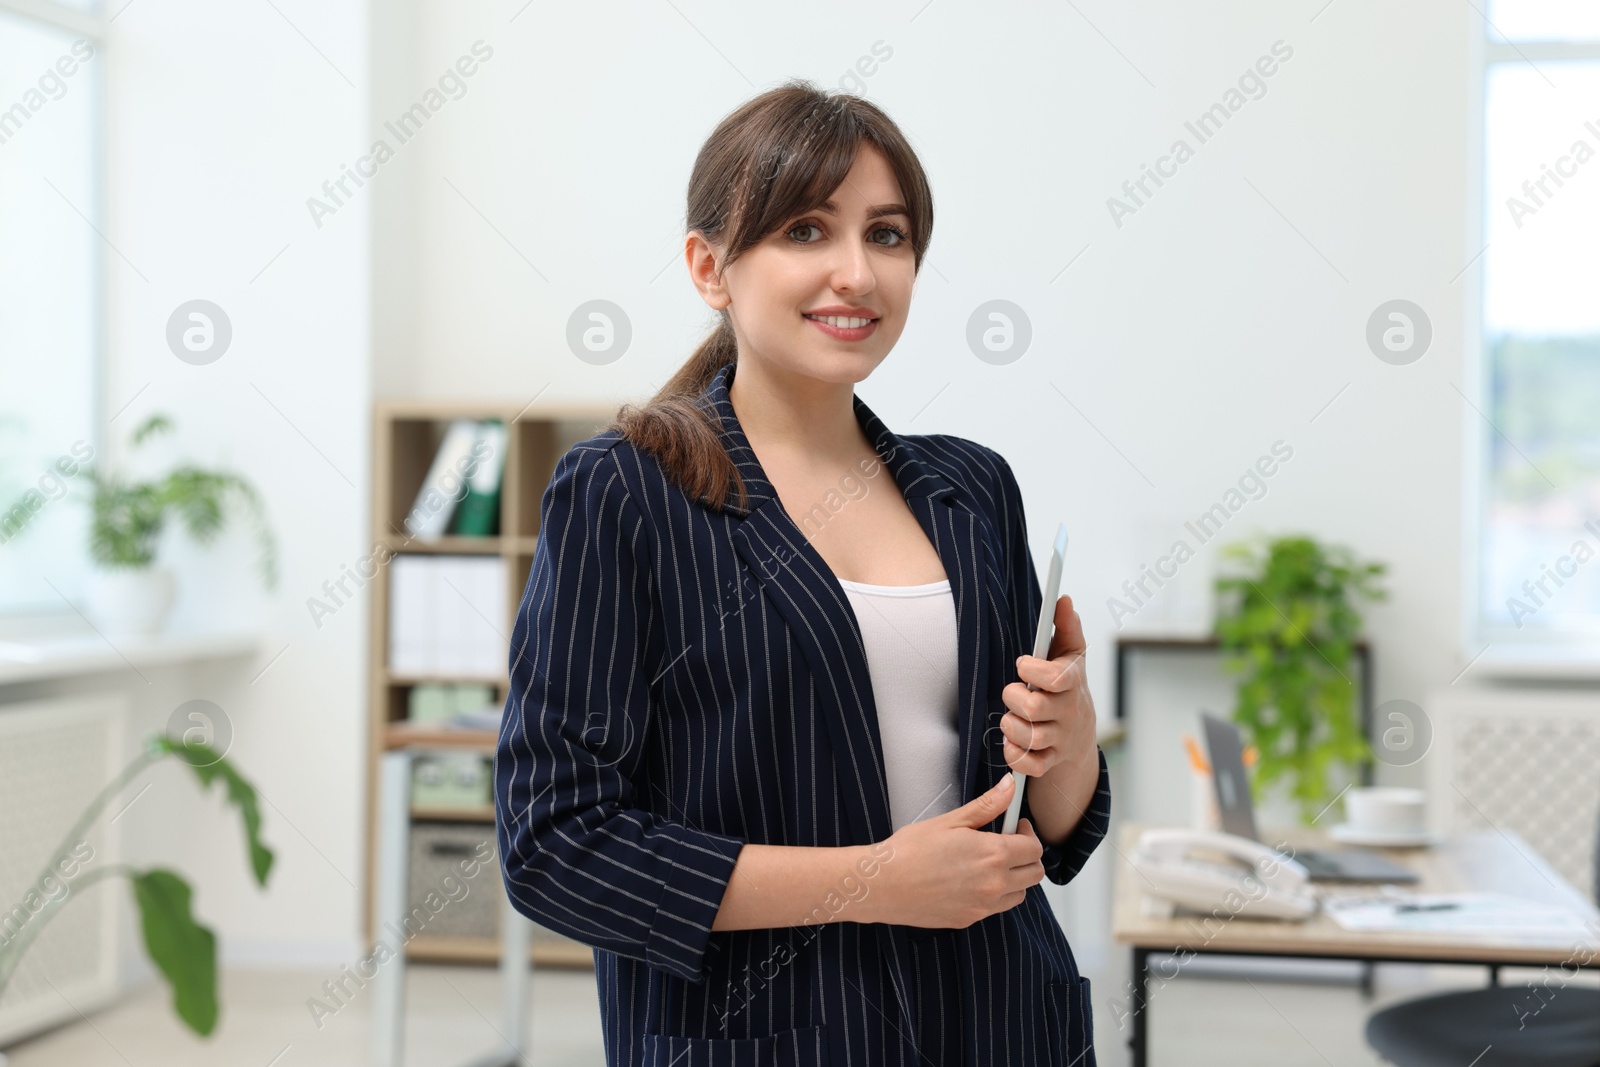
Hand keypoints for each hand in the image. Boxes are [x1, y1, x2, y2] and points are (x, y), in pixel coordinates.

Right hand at [867, 776, 1044, 928]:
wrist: (882, 884)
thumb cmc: (910, 850)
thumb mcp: (951, 821)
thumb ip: (987, 805)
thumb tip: (1009, 787)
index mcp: (993, 854)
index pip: (1034, 848)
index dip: (1028, 834)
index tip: (1016, 827)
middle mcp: (994, 884)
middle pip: (1034, 874)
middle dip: (1027, 857)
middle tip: (1008, 844)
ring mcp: (983, 906)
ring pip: (1019, 894)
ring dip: (1014, 879)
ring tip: (990, 864)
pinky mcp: (970, 919)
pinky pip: (996, 909)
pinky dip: (994, 895)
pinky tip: (972, 881)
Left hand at [1001, 593, 1096, 778]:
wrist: (1080, 734)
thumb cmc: (1067, 686)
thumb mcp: (1071, 655)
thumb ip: (1066, 626)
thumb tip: (1063, 599)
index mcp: (1072, 684)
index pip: (1055, 678)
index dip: (1032, 670)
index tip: (1023, 664)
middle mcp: (1069, 713)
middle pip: (1033, 708)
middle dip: (1013, 697)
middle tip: (1015, 693)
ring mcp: (1060, 740)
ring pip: (1028, 736)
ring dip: (1010, 726)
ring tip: (1013, 717)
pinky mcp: (1049, 762)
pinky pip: (1028, 764)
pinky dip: (1015, 755)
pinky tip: (1013, 742)